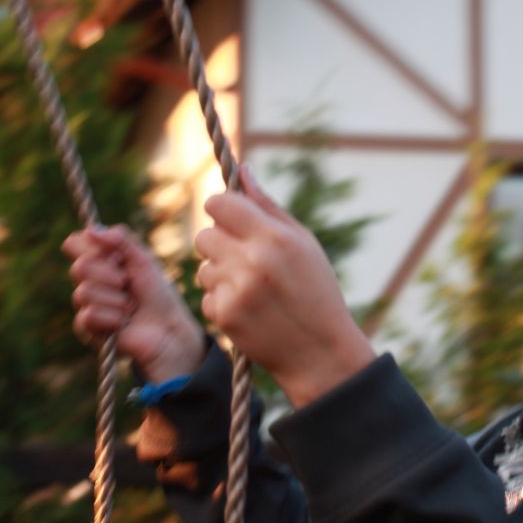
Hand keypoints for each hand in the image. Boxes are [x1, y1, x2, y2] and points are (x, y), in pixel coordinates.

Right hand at [62, 225, 204, 382]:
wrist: (168, 327)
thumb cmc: (157, 293)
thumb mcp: (144, 260)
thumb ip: (121, 240)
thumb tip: (91, 230)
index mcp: (99, 260)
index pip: (75, 243)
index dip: (90, 247)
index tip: (114, 255)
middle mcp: (88, 280)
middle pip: (80, 267)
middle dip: (109, 274)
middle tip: (127, 282)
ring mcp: (86, 304)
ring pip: (84, 292)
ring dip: (115, 298)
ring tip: (130, 306)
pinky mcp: (87, 329)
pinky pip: (88, 315)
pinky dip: (112, 317)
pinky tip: (123, 322)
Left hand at [195, 165, 374, 407]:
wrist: (320, 352)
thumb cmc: (316, 291)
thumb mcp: (303, 243)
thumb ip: (268, 206)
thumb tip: (242, 170)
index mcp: (274, 237)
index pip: (219, 204)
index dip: (221, 209)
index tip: (230, 219)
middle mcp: (252, 261)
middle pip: (204, 235)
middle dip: (219, 243)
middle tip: (244, 258)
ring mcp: (236, 290)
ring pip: (202, 267)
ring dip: (219, 274)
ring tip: (250, 288)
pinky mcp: (225, 316)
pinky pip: (206, 295)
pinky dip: (222, 301)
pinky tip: (248, 308)